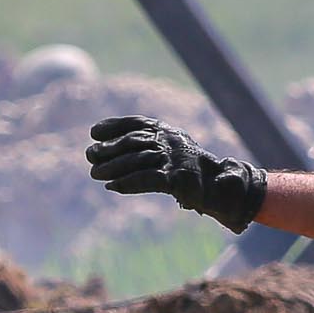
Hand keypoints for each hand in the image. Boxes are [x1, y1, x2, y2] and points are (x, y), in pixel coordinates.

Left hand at [85, 115, 267, 233]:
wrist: (224, 189)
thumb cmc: (195, 174)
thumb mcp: (172, 156)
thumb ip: (149, 153)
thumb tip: (111, 159)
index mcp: (169, 133)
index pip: (138, 123)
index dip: (115, 126)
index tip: (95, 131)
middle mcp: (171, 142)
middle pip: (133, 142)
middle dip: (109, 148)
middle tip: (90, 155)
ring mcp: (175, 159)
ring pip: (137, 160)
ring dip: (113, 167)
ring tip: (95, 174)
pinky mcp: (178, 179)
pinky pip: (148, 179)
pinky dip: (128, 183)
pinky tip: (113, 186)